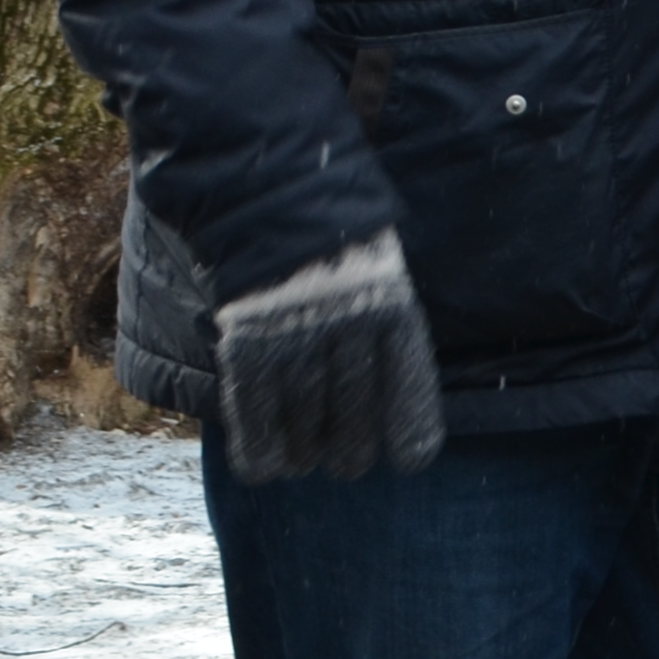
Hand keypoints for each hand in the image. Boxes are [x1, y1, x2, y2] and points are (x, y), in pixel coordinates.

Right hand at [214, 229, 445, 481]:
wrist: (267, 191)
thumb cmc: (332, 233)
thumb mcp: (379, 266)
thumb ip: (384, 323)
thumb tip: (392, 392)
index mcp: (392, 308)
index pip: (409, 390)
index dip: (409, 432)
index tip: (409, 459)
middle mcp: (349, 331)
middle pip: (354, 421)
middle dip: (349, 450)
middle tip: (344, 461)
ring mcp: (297, 340)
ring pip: (305, 426)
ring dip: (304, 453)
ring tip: (304, 462)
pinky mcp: (249, 346)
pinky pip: (256, 415)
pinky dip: (260, 448)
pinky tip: (266, 466)